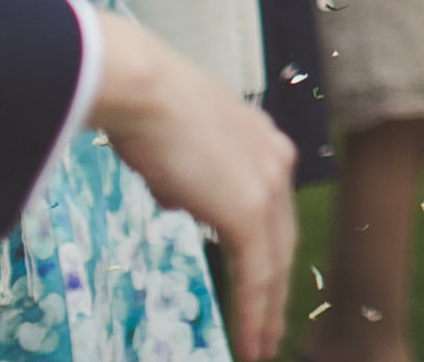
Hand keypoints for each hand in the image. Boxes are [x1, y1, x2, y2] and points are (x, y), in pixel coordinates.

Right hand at [86, 11, 298, 356]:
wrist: (141, 87)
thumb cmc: (145, 106)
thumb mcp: (177, 144)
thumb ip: (189, 175)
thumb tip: (178, 197)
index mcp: (265, 143)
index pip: (273, 212)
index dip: (269, 253)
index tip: (264, 284)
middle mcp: (277, 162)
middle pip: (282, 241)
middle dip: (277, 290)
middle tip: (270, 329)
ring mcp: (268, 184)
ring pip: (274, 264)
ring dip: (267, 312)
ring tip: (260, 348)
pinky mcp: (249, 209)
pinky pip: (257, 274)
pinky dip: (255, 313)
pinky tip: (251, 343)